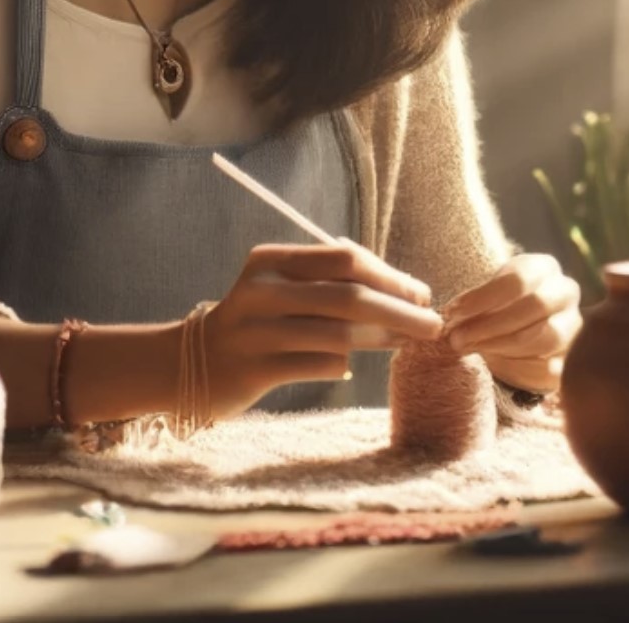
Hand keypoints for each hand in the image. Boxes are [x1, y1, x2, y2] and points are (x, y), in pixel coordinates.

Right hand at [202, 243, 443, 418]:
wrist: (195, 365)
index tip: (420, 292)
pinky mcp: (256, 370)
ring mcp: (256, 332)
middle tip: (433, 324)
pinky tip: (352, 366)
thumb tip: (403, 291)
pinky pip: (319, 365)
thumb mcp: (282, 289)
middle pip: (348, 297)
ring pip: (338, 334)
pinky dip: (343, 364)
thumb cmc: (258, 322)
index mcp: (271, 261)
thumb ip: (330, 282)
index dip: (389, 275)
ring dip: (382, 339)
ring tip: (406, 342)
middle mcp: (261, 291)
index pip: (344, 259)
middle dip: (399, 309)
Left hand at [441, 253, 581, 396]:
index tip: (453, 312)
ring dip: (501, 346)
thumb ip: (474, 302)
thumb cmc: (500, 305)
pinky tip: (492, 364)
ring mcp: (574, 326)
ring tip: (470, 349)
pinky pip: (549, 367)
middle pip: (535, 306)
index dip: (482, 298)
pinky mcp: (572, 360)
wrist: (523, 328)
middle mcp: (566, 293)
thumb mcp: (489, 293)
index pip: (518, 280)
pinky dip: (517, 367)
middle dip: (490, 325)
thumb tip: (449, 318)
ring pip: (545, 337)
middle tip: (457, 338)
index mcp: (545, 267)